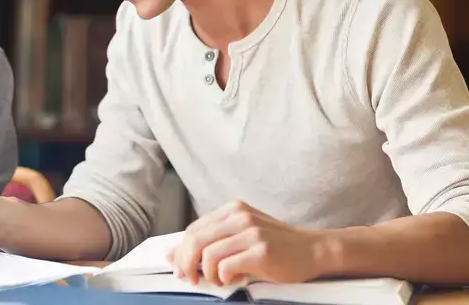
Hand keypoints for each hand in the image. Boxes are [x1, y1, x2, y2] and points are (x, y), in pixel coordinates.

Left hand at [166, 201, 329, 285]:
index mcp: (232, 209)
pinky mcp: (261, 250)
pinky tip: (233, 279)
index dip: (181, 251)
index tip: (179, 267)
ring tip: (219, 279)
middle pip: (195, 239)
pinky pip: (226, 266)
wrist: (313, 250)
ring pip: (208, 254)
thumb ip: (212, 241)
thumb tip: (174, 254)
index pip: (194, 229)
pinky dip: (223, 277)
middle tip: (190, 278)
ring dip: (208, 274)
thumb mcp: (242, 235)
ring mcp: (251, 232)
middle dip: (186, 263)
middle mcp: (240, 216)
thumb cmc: (276, 245)